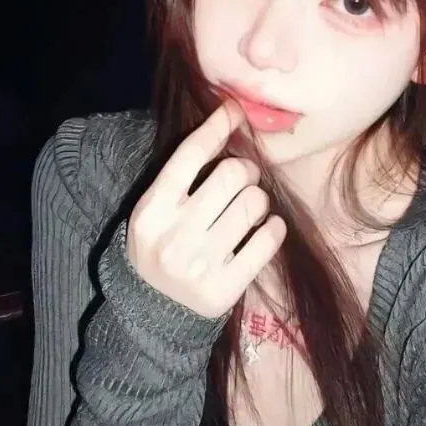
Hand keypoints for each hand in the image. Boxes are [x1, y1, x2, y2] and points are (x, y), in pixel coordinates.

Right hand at [126, 101, 286, 318]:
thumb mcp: (154, 213)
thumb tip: (224, 125)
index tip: (234, 111)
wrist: (153, 315)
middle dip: (246, 169)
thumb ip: (181, 178)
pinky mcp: (226, 287)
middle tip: (245, 178)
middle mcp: (174, 235)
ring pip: (254, 204)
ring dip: (259, 200)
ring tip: (251, 210)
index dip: (216, 127)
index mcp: (151, 210)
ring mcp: (201, 263)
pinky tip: (264, 229)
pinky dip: (273, 228)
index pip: (189, 155)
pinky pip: (268, 240)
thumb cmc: (161, 250)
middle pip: (231, 175)